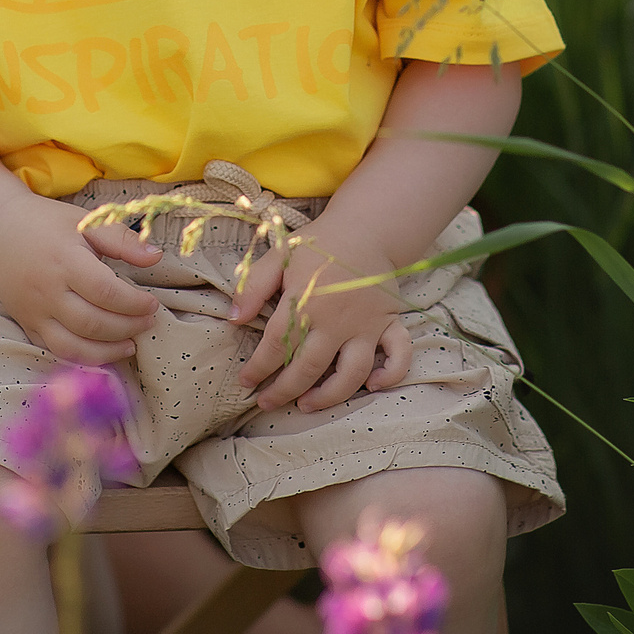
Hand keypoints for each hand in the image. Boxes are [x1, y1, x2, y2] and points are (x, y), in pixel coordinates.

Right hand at [0, 194, 164, 365]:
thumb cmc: (49, 225)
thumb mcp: (85, 222)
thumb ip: (122, 240)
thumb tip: (156, 257)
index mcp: (64, 260)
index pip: (105, 291)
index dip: (134, 303)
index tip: (152, 304)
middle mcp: (47, 290)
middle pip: (91, 323)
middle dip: (127, 328)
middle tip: (148, 323)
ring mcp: (34, 312)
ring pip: (72, 345)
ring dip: (107, 352)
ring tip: (131, 345)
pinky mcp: (27, 324)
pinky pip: (55, 350)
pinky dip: (82, 358)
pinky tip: (104, 352)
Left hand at [230, 219, 413, 413]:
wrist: (367, 227)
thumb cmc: (319, 246)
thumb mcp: (280, 255)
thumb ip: (254, 286)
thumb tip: (233, 319)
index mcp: (306, 301)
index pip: (276, 345)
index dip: (258, 368)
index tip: (245, 381)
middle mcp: (337, 319)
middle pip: (308, 367)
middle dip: (283, 390)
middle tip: (266, 402)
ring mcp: (367, 324)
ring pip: (351, 373)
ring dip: (329, 396)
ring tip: (307, 405)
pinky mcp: (390, 323)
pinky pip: (399, 354)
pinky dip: (391, 374)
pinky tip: (373, 386)